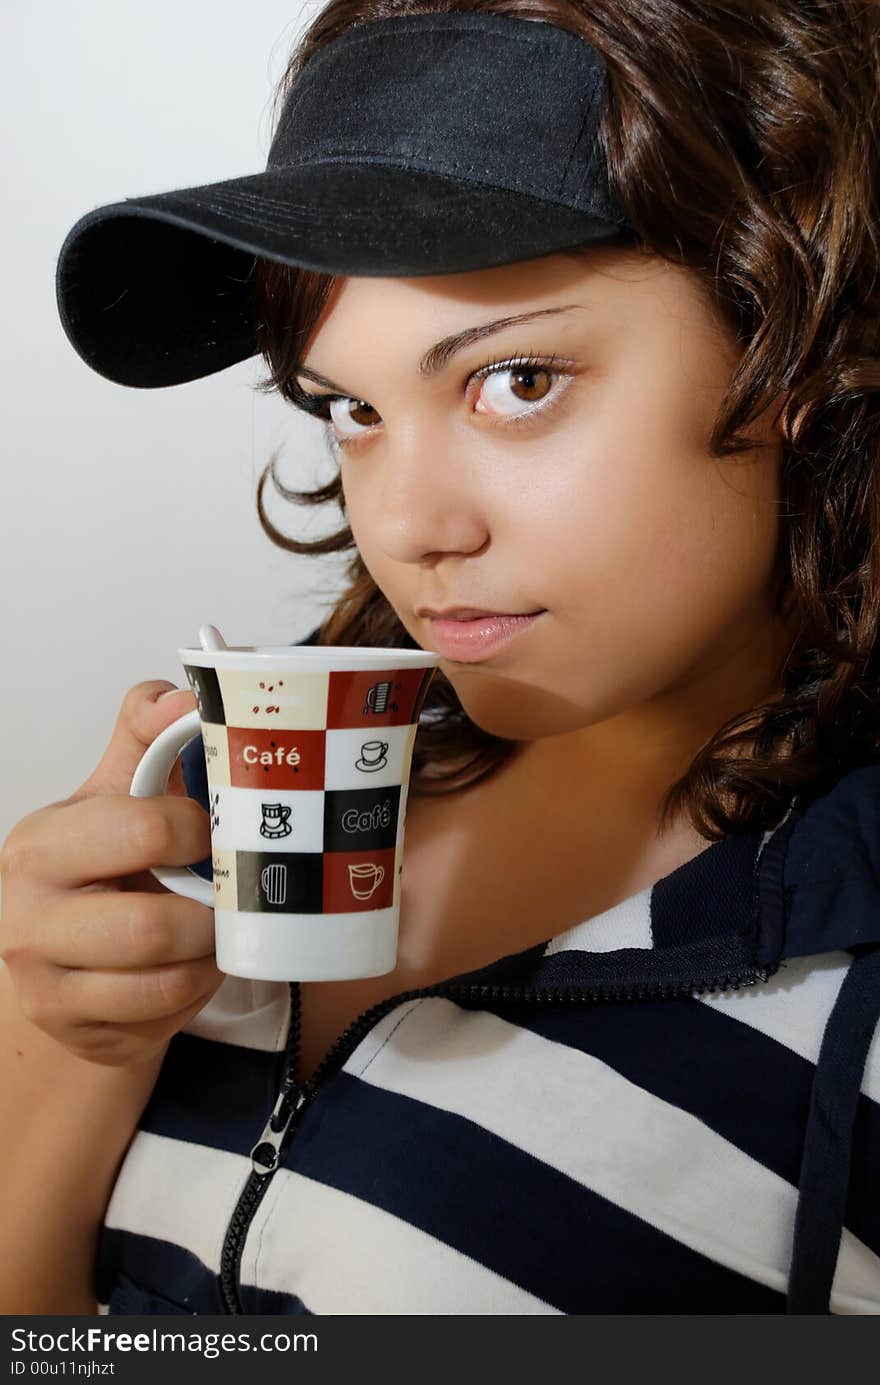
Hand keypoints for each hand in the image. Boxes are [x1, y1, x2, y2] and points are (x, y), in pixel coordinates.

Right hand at [0, 681, 222, 1065]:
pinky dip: (195, 989)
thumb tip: (187, 694)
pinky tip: (192, 964)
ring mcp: (47, 985)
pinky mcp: (78, 1031)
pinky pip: (164, 1015)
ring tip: (213, 929)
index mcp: (40, 844)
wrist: (62, 952)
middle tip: (228, 895)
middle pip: (153, 927)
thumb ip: (146, 733)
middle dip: (211, 912)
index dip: (198, 830)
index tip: (212, 831)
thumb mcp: (115, 792)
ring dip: (208, 954)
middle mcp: (29, 918)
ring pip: (166, 980)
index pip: (143, 829)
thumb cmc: (99, 864)